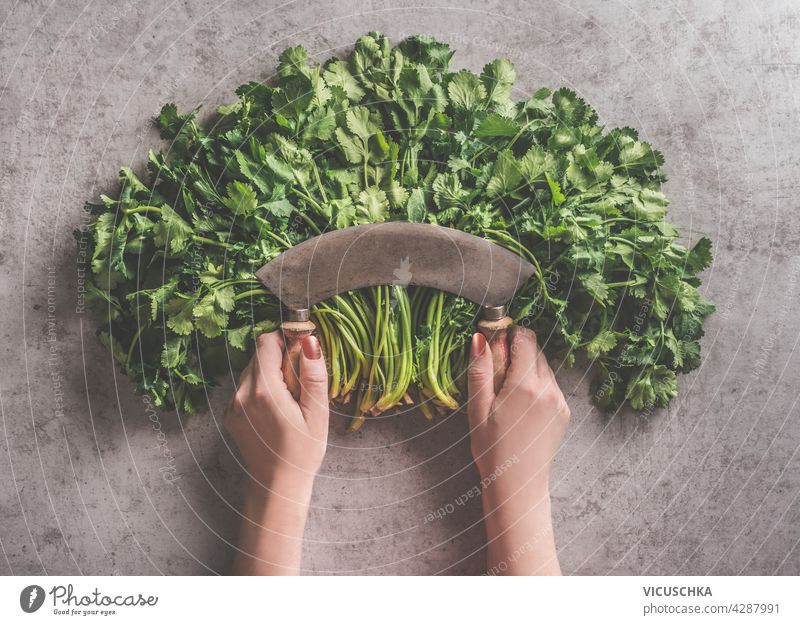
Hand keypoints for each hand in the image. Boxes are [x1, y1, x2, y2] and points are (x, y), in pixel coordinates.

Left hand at [224, 331, 328, 486]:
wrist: (278, 484)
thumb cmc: (303, 452)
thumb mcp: (317, 413)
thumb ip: (313, 374)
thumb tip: (310, 340)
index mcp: (265, 391)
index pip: (266, 342)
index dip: (285, 340)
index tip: (300, 353)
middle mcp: (243, 394)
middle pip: (259, 355)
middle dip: (280, 358)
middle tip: (298, 384)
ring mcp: (233, 405)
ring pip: (252, 370)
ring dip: (271, 374)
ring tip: (289, 399)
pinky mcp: (230, 413)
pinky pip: (246, 387)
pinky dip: (261, 389)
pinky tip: (276, 409)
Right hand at [467, 326, 569, 574]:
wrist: (517, 485)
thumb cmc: (492, 449)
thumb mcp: (477, 409)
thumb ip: (480, 370)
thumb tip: (480, 337)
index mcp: (525, 385)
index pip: (525, 339)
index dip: (509, 336)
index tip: (495, 346)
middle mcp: (548, 389)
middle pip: (536, 351)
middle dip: (516, 354)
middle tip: (496, 376)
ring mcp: (559, 401)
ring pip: (544, 367)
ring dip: (526, 369)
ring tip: (507, 395)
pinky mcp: (564, 412)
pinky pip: (550, 385)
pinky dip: (536, 385)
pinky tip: (520, 407)